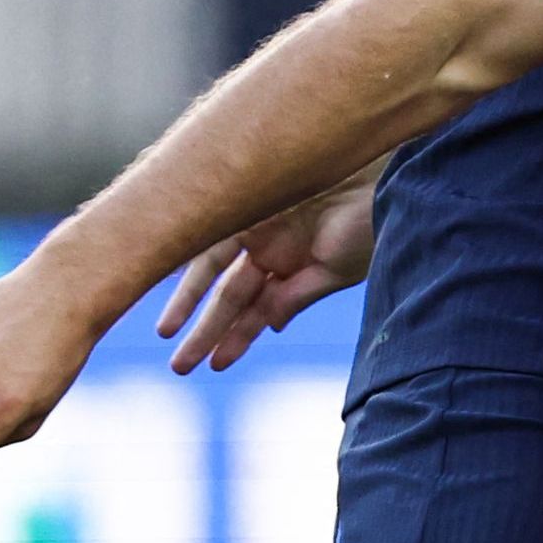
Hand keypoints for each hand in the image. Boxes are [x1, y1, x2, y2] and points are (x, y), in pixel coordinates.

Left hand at [158, 167, 377, 371]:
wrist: (376, 176)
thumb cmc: (368, 222)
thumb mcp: (338, 272)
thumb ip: (298, 297)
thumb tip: (270, 326)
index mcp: (295, 268)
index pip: (257, 310)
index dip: (237, 338)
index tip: (216, 365)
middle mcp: (270, 249)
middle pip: (228, 297)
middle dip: (206, 332)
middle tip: (179, 367)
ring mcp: (255, 227)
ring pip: (212, 272)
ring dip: (188, 304)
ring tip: (166, 335)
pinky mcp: (243, 206)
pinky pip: (210, 240)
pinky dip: (192, 268)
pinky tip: (176, 294)